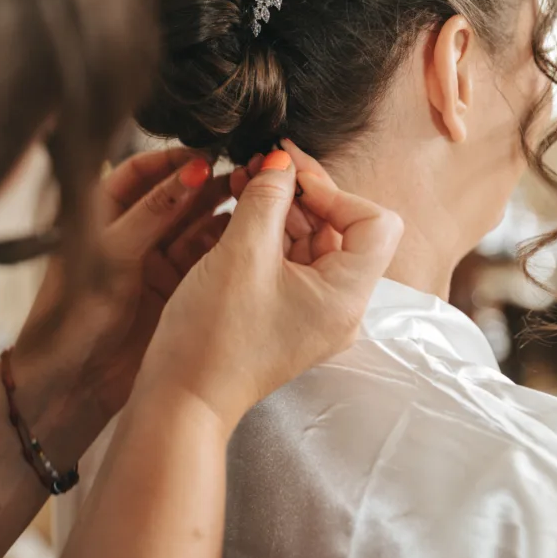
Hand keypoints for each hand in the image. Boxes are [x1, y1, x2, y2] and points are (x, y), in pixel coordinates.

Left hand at [10, 148, 230, 462]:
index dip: (173, 160)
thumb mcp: (114, 253)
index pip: (142, 172)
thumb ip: (153, 211)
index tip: (208, 153)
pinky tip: (247, 232)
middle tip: (242, 172)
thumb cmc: (75, 315)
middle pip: (175, 196)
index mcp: (104, 214)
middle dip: (207, 183)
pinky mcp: (176, 288)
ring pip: (194, 225)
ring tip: (251, 197)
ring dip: (221, 211)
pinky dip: (225, 244)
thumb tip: (192, 170)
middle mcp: (132, 233)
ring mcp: (155, 261)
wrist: (73, 383)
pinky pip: (205, 257)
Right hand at [137, 150, 402, 436]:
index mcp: (346, 296)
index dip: (335, 191)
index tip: (291, 177)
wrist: (182, 398)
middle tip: (263, 163)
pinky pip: (292, 261)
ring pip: (314, 241)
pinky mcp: (288, 313)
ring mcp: (315, 311)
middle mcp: (340, 305)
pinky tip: (240, 210)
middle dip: (303, 192)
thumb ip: (268, 197)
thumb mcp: (241, 252)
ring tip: (245, 179)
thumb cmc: (213, 335)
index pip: (375, 223)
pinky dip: (270, 232)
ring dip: (283, 207)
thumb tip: (282, 159)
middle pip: (344, 228)